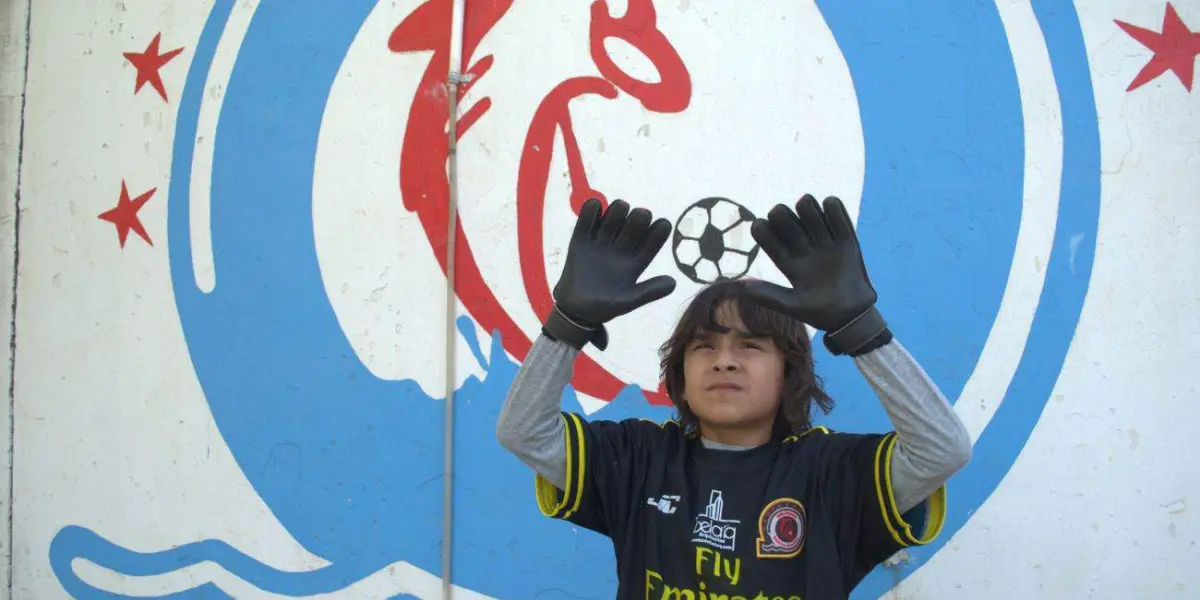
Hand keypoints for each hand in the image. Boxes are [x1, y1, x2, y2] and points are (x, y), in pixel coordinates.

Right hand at [544, 198, 676, 349]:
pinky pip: (586, 221)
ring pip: (613, 218)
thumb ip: (649, 292)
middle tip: (640, 215)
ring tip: (620, 209)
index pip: (652, 241)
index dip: (659, 232)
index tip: (663, 225)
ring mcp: (601, 243)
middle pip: (634, 224)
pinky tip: (595, 205)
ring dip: (618, 210)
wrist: (575, 311)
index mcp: (636, 261)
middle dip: (639, 217)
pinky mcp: (581, 241)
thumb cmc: (604, 308)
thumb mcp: (628, 301)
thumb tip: (673, 282)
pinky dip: (590, 210)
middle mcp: (621, 248)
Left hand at [744, 194, 887, 355]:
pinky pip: (838, 216)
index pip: (769, 240)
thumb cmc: (819, 313)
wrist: (852, 316)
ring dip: (805, 205)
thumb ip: (766, 294)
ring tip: (805, 204)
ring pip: (810, 214)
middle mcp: (803, 249)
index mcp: (788, 262)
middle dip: (781, 215)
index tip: (759, 225)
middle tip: (779, 213)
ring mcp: (824, 243)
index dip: (762, 230)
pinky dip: (832, 207)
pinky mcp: (846, 240)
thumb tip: (738, 287)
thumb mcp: (791, 305)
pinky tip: (828, 204)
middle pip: (787, 223)